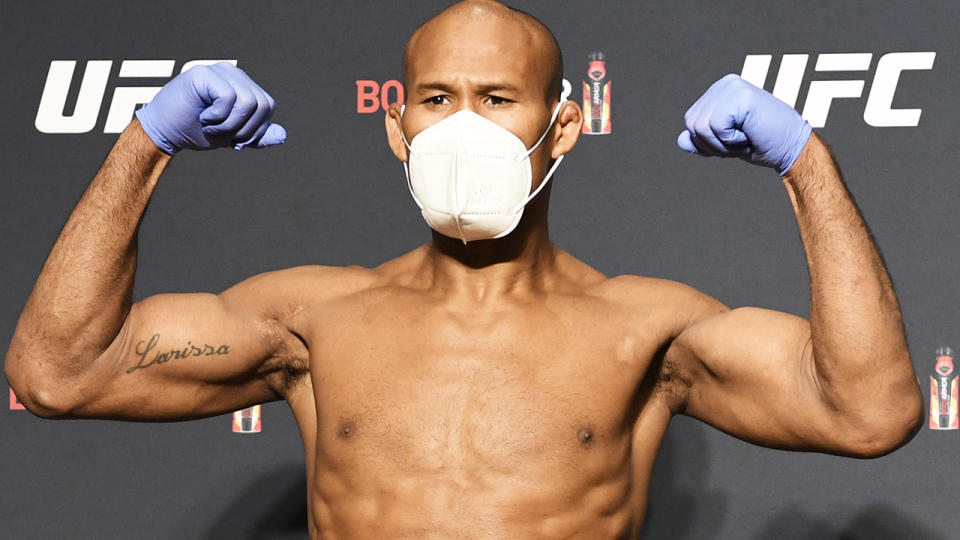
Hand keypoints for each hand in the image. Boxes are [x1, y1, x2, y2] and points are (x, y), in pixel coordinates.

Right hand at [135, 62, 285, 154]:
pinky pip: (229, 98)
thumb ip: (258, 136)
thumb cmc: (197, 131)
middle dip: (245, 129)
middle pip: (263, 104)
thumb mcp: (234, 137)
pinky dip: (218, 117)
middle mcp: (234, 74)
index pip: (268, 106)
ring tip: (211, 126)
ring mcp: (219, 71)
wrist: (165, 132)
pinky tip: (203, 118)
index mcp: (243, 86)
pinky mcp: (204, 74)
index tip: (235, 140)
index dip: (256, 129)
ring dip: (230, 124)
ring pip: (248, 102)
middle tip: (223, 134)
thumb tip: (283, 136)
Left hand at [677, 74, 811, 174]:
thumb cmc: (760, 143)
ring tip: (745, 136)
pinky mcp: (740, 96)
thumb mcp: (724, 143)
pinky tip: (749, 133)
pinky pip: (715, 127)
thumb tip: (680, 141)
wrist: (790, 149)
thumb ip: (702, 139)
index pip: (691, 121)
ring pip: (701, 127)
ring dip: (722, 143)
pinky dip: (730, 140)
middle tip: (740, 140)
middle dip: (712, 143)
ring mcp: (732, 87)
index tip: (733, 139)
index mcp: (720, 91)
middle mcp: (724, 84)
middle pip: (692, 124)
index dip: (707, 141)